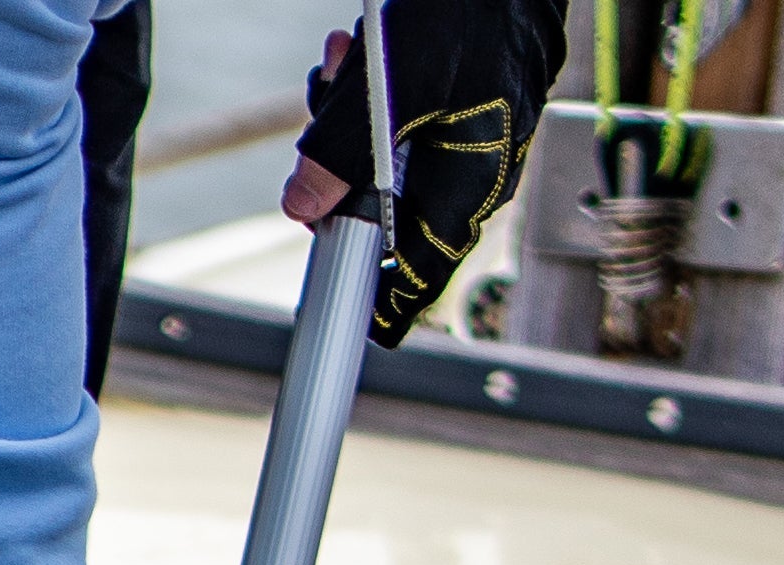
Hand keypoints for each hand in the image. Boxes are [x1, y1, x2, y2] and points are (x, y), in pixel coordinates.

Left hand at [291, 2, 569, 343]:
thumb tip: (304, 205)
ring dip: (350, 126)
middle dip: (341, 178)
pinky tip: (356, 58)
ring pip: (389, 167)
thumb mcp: (391, 83)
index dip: (375, 300)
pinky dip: (372, 102)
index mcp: (472, 182)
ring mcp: (474, 140)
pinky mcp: (464, 110)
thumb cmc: (470, 8)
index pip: (419, 272)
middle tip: (320, 119)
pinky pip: (405, 129)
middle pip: (388, 216)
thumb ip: (341, 152)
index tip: (341, 316)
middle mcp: (478, 171)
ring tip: (338, 67)